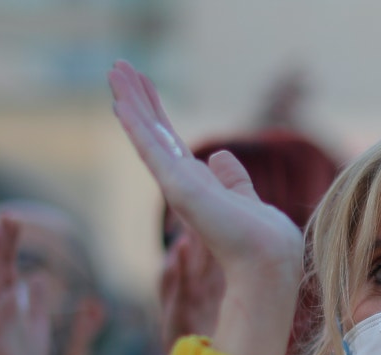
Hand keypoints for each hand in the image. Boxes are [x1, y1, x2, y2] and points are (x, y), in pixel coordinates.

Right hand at [109, 61, 302, 354]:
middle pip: (154, 131)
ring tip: (114, 70)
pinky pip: (152, 149)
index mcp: (197, 184)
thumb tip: (219, 155)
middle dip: (137, 98)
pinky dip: (137, 125)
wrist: (266, 262)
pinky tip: (121, 102)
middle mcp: (181, 183)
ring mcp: (176, 185)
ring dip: (131, 100)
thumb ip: (231, 179)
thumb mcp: (245, 198)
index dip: (156, 113)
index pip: (171, 141)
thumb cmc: (261, 239)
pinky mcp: (178, 187)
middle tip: (118, 67)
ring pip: (148, 134)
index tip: (143, 86)